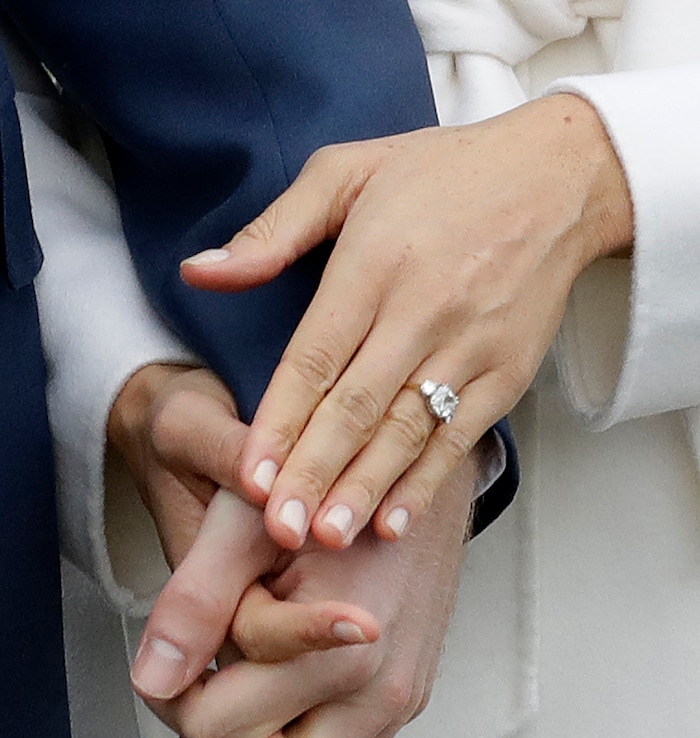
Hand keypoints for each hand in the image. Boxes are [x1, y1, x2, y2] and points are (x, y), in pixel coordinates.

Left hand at [108, 366, 383, 737]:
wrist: (411, 461)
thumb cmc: (324, 482)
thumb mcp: (247, 524)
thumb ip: (198, 601)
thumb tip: (152, 683)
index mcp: (339, 656)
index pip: (214, 736)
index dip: (173, 702)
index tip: (176, 661)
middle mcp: (382, 696)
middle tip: (201, 693)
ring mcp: (402, 702)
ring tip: (236, 696)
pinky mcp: (409, 696)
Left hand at [182, 93, 632, 551]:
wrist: (558, 178)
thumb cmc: (444, 173)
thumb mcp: (348, 172)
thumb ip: (272, 230)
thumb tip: (197, 271)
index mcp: (373, 263)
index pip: (315, 356)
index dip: (280, 420)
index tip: (251, 474)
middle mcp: (421, 310)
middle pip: (356, 406)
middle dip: (314, 472)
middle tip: (280, 528)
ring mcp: (470, 346)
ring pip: (406, 431)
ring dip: (363, 488)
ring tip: (327, 537)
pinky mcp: (507, 373)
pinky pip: (460, 437)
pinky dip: (425, 482)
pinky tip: (392, 521)